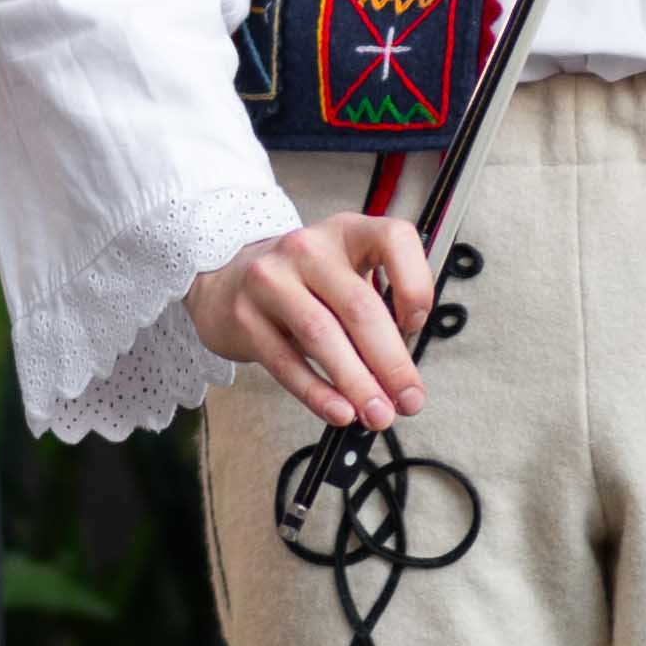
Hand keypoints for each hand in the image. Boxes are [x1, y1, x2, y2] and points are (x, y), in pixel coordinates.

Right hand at [188, 206, 440, 425]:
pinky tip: (339, 411)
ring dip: (356, 383)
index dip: (415, 284)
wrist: (227, 281)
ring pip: (322, 335)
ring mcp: (270, 279)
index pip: (394, 239)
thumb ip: (378, 311)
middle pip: (358, 306)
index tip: (417, 325)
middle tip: (410, 400)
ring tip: (378, 414)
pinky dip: (317, 393)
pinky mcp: (244, 316)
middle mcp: (308, 248)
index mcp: (346, 231)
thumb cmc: (303, 285)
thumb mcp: (344, 276)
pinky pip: (286, 361)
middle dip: (390, 362)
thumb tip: (403, 375)